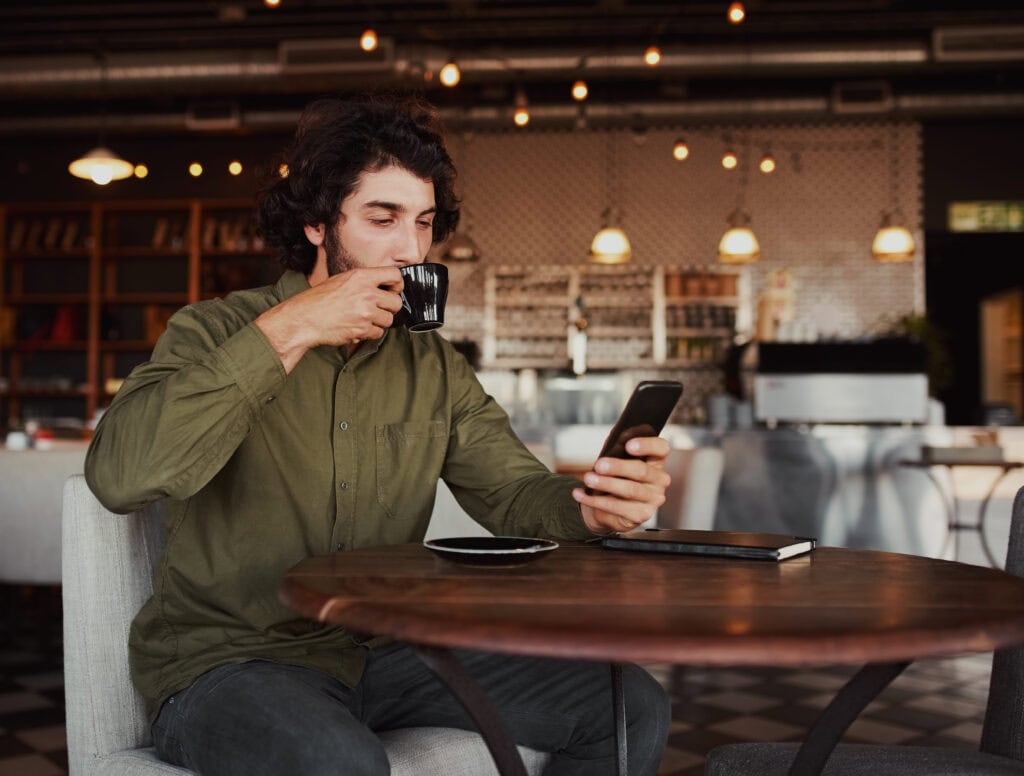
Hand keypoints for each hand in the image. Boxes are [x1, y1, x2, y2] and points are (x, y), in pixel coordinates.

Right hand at [256, 267, 403, 371]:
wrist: (304, 318)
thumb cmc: (319, 300)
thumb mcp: (341, 280)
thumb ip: (363, 282)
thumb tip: (383, 285)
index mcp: (361, 277)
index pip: (395, 275)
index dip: (397, 284)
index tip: (393, 290)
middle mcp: (366, 293)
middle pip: (396, 302)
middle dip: (389, 308)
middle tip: (378, 309)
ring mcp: (365, 312)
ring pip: (389, 320)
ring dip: (379, 322)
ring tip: (364, 319)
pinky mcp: (362, 329)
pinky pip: (378, 333)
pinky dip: (370, 333)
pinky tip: (357, 327)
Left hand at [572, 436, 670, 533]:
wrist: (609, 507)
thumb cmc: (615, 477)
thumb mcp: (616, 459)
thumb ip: (617, 448)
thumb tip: (614, 443)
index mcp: (656, 460)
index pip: (661, 448)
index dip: (647, 445)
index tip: (629, 445)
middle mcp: (659, 480)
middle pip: (642, 470)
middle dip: (618, 467)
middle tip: (599, 465)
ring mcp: (653, 499)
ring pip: (630, 490)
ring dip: (606, 484)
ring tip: (589, 479)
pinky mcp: (642, 515)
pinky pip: (617, 507)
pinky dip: (595, 500)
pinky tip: (580, 494)